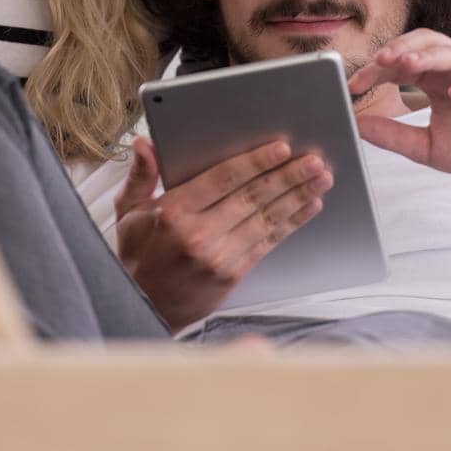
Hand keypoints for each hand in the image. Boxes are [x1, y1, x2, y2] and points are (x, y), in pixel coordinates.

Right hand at [114, 135, 333, 331]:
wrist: (145, 306)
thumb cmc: (139, 254)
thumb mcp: (129, 210)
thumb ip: (140, 174)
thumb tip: (144, 144)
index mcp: (174, 212)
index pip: (222, 178)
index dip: (255, 162)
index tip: (281, 147)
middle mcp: (199, 234)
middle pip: (252, 197)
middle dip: (288, 176)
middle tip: (314, 161)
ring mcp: (219, 256)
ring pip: (266, 218)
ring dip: (298, 196)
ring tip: (321, 178)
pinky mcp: (234, 273)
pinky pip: (269, 241)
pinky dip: (292, 222)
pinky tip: (309, 206)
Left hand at [352, 29, 450, 180]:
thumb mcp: (427, 148)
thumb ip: (394, 136)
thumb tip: (356, 126)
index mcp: (435, 79)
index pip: (401, 62)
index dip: (376, 69)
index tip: (353, 85)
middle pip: (426, 42)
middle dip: (401, 47)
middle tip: (378, 60)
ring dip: (431, 55)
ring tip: (408, 64)